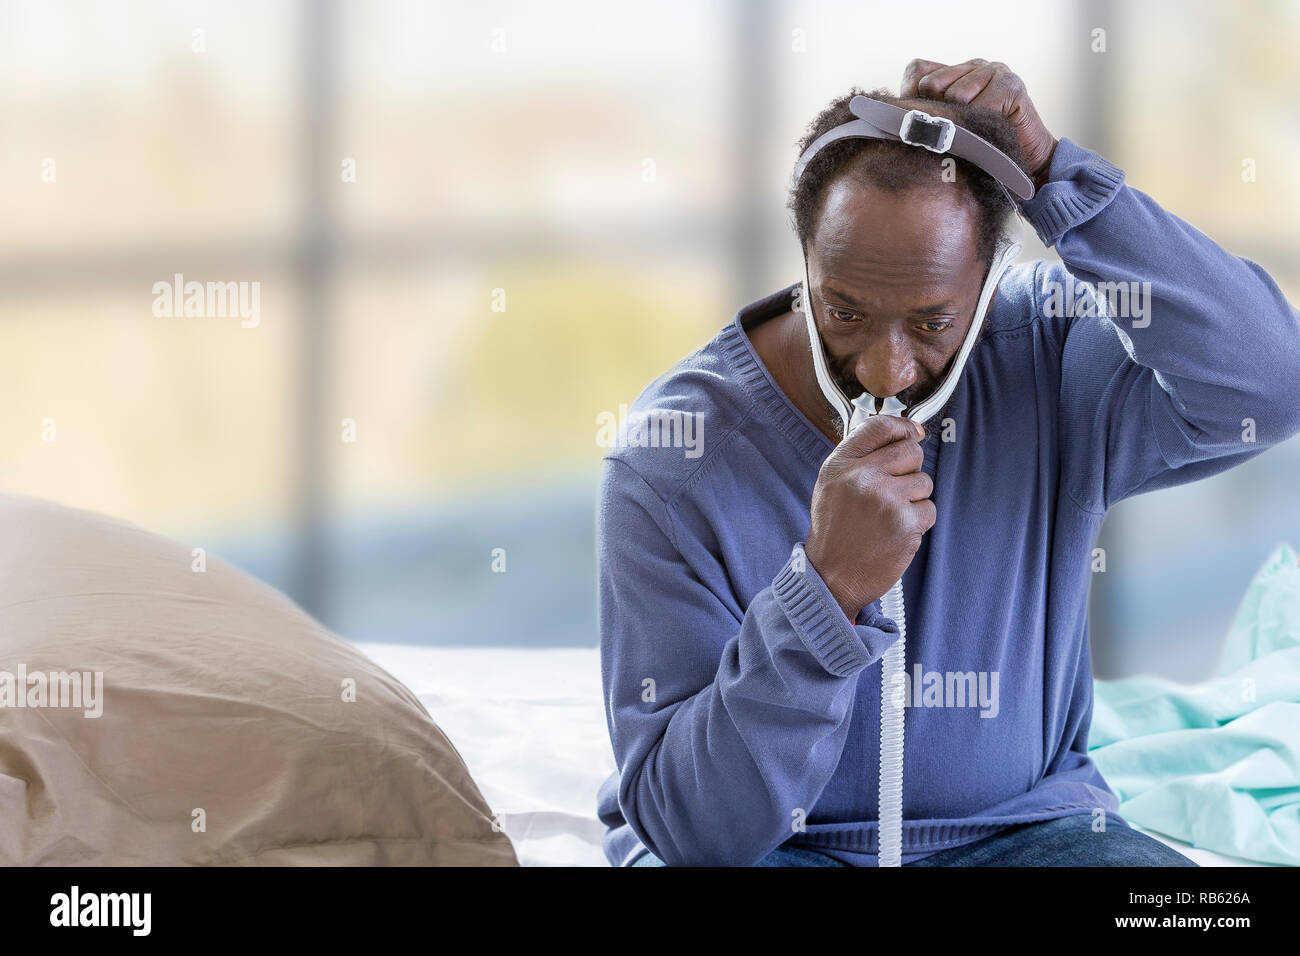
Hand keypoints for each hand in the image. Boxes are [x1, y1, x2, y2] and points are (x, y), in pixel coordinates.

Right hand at [805, 416, 935, 618]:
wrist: (832, 576)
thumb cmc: (835, 530)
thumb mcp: (832, 483)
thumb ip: (860, 457)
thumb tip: (904, 433)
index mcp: (842, 464)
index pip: (880, 427)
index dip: (903, 427)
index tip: (912, 432)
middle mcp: (863, 476)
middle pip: (911, 451)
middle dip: (909, 469)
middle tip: (893, 490)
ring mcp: (886, 499)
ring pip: (924, 481)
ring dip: (913, 498)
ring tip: (889, 515)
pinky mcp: (906, 523)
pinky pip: (929, 509)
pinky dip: (918, 521)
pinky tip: (896, 531)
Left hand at [900, 58, 1057, 190]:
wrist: (1022, 162)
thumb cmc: (979, 149)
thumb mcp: (944, 132)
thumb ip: (923, 118)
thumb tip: (893, 117)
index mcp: (953, 73)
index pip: (917, 72)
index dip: (914, 99)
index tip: (925, 124)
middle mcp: (972, 66)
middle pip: (932, 84)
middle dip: (938, 115)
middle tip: (954, 133)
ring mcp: (993, 71)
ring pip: (956, 94)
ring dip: (963, 123)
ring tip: (975, 134)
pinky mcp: (1011, 84)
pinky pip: (983, 105)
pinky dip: (983, 126)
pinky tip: (990, 131)